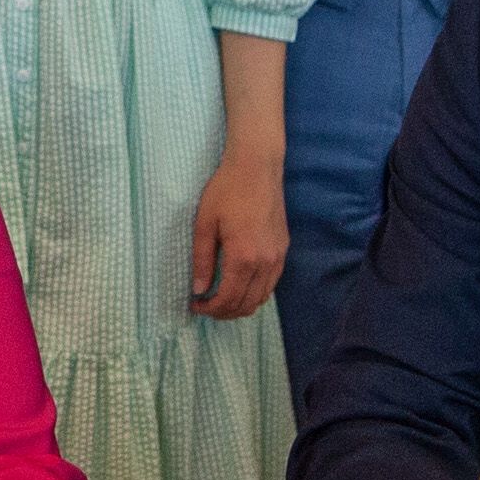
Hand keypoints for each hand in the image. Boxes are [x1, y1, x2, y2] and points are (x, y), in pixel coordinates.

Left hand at [188, 150, 287, 319]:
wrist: (257, 167)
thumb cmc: (226, 191)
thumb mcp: (204, 224)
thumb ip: (202, 260)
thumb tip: (199, 289)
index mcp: (242, 257)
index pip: (228, 299)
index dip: (210, 309)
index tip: (195, 305)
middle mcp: (264, 263)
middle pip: (246, 305)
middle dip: (224, 312)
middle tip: (206, 305)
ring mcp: (278, 257)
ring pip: (262, 298)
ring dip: (241, 306)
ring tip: (221, 299)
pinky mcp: (283, 249)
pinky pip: (271, 284)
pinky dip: (256, 293)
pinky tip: (241, 285)